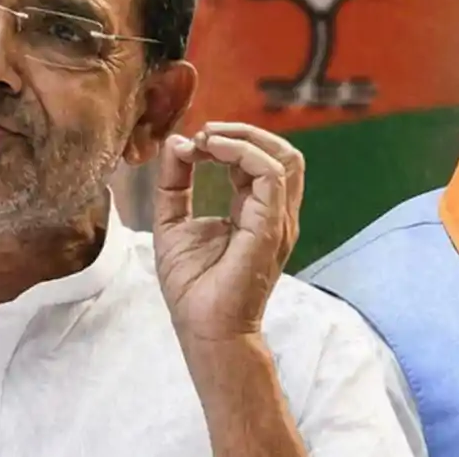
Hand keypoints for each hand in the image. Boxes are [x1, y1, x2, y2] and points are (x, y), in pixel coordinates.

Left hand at [153, 122, 303, 342]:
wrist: (202, 327)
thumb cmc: (192, 286)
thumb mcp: (172, 221)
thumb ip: (175, 182)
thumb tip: (177, 143)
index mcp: (255, 210)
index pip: (257, 160)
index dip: (228, 141)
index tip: (192, 143)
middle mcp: (273, 212)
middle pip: (281, 152)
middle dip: (242, 132)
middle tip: (205, 133)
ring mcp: (277, 219)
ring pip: (285, 157)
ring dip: (245, 137)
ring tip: (210, 138)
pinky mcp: (271, 226)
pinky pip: (271, 174)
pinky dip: (243, 153)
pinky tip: (212, 151)